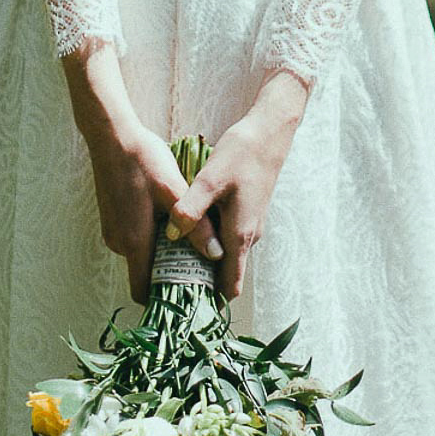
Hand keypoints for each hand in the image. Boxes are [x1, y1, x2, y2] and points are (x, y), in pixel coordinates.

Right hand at [61, 43, 222, 302]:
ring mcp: (114, 231)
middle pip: (146, 273)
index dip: (166, 298)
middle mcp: (120, 243)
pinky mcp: (113, 219)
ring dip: (164, 250)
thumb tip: (215, 255)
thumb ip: (196, 227)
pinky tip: (170, 216)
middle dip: (172, 270)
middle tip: (200, 258)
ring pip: (143, 253)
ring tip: (190, 233)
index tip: (191, 292)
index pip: (144, 292)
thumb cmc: (144, 161)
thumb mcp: (174, 192)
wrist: (112, 137)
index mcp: (134, 242)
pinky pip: (136, 238)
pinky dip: (153, 236)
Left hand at [166, 71, 307, 301]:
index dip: (208, 300)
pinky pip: (225, 237)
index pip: (229, 287)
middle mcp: (247, 236)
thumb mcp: (211, 179)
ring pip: (223, 253)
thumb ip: (190, 209)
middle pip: (223, 273)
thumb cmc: (242, 154)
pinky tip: (186, 226)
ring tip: (168, 255)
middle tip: (164, 279)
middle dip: (198, 281)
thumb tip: (171, 235)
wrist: (270, 131)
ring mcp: (249, 224)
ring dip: (201, 258)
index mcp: (240, 235)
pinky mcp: (246, 211)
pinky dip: (208, 239)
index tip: (182, 304)